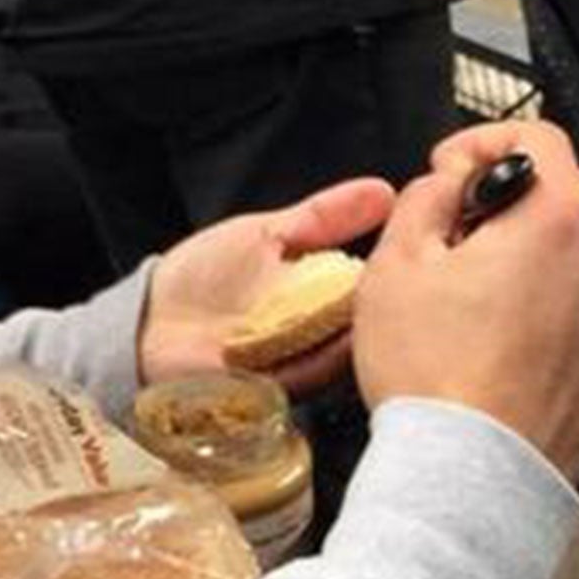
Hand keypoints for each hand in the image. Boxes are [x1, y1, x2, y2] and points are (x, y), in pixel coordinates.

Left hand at [139, 179, 395, 392]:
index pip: (376, 283)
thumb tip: (384, 191)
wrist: (150, 321)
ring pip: (351, 346)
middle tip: (418, 266)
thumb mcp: (269, 234)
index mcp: (325, 295)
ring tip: (388, 296)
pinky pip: (315, 371)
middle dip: (393, 294)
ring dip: (365, 324)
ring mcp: (304, 361)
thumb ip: (325, 217)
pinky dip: (328, 353)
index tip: (429, 237)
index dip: (402, 264)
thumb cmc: (204, 277)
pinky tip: (343, 331)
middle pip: (371, 316)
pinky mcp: (281, 387)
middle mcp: (321, 332)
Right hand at [353, 121, 578, 483]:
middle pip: (576, 186)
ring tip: (489, 282)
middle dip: (522, 191)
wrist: (471, 477)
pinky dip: (567, 297)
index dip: (484, 140)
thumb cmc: (433, 377)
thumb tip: (445, 183)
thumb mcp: (395, 264)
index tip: (451, 170)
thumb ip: (423, 197)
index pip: (538, 137)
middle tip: (466, 225)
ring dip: (548, 244)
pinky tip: (515, 329)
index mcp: (560, 219)